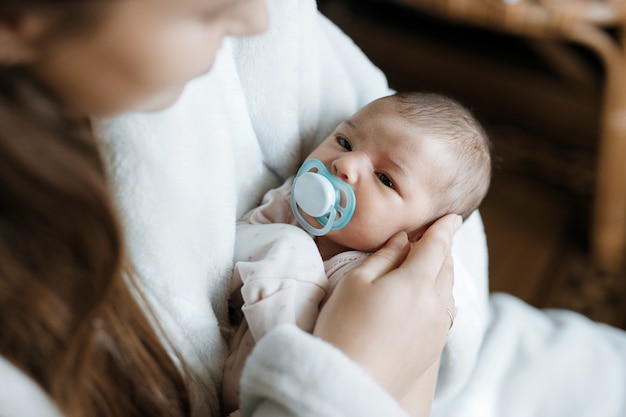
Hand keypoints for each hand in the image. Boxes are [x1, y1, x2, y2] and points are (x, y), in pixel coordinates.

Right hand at [313, 213, 459, 399]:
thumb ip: (383, 256)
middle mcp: (436, 304)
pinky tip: (426, 297)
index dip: (445, 228)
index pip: (438, 246)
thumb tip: (403, 240)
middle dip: (442, 248)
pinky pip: (445, 311)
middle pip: (447, 267)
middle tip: (433, 237)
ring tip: (428, 265)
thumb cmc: (344, 328)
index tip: (452, 217)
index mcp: (418, 282)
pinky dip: (440, 295)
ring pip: (449, 290)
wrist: (349, 384)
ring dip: (442, 272)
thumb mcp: (355, 282)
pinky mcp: (433, 347)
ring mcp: (438, 328)